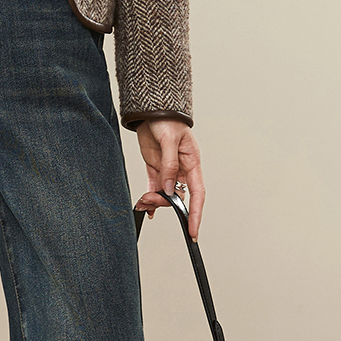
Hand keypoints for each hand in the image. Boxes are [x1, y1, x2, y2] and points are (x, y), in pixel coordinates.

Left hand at [134, 119, 204, 239]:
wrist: (151, 110)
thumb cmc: (166, 120)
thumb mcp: (169, 141)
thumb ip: (170, 166)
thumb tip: (169, 189)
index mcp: (192, 162)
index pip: (197, 193)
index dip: (196, 213)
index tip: (193, 230)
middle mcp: (182, 169)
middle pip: (178, 195)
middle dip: (165, 203)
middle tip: (150, 202)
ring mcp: (168, 170)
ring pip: (164, 193)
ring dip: (154, 200)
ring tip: (142, 201)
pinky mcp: (155, 168)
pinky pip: (154, 187)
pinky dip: (149, 197)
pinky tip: (145, 205)